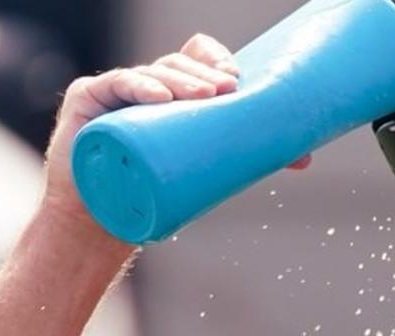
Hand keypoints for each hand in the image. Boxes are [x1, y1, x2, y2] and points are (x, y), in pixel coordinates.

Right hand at [39, 33, 308, 227]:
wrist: (105, 219)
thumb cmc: (155, 190)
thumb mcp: (206, 171)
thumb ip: (250, 158)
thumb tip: (305, 159)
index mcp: (174, 94)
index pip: (196, 57)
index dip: (215, 58)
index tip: (238, 78)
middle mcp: (146, 86)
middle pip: (179, 64)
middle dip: (206, 74)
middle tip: (230, 89)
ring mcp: (117, 91)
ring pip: (153, 73)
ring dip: (181, 80)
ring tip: (204, 95)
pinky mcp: (88, 101)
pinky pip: (115, 85)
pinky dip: (139, 86)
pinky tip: (160, 97)